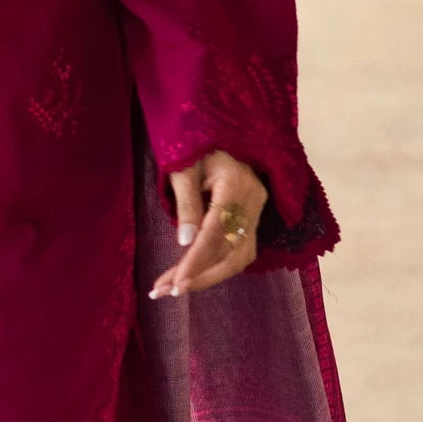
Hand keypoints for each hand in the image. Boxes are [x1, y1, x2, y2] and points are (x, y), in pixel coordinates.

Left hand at [149, 150, 267, 300]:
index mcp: (235, 184)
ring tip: (175, 287)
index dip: (196, 262)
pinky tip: (197, 274)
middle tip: (165, 291)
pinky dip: (220, 265)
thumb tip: (186, 243)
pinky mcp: (254, 215)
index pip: (216, 233)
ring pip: (240, 256)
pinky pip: (242, 249)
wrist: (217, 130)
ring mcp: (257, 208)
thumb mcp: (182, 167)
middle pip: (231, 251)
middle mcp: (253, 199)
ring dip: (209, 275)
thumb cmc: (194, 144)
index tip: (175, 284)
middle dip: (199, 275)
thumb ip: (186, 203)